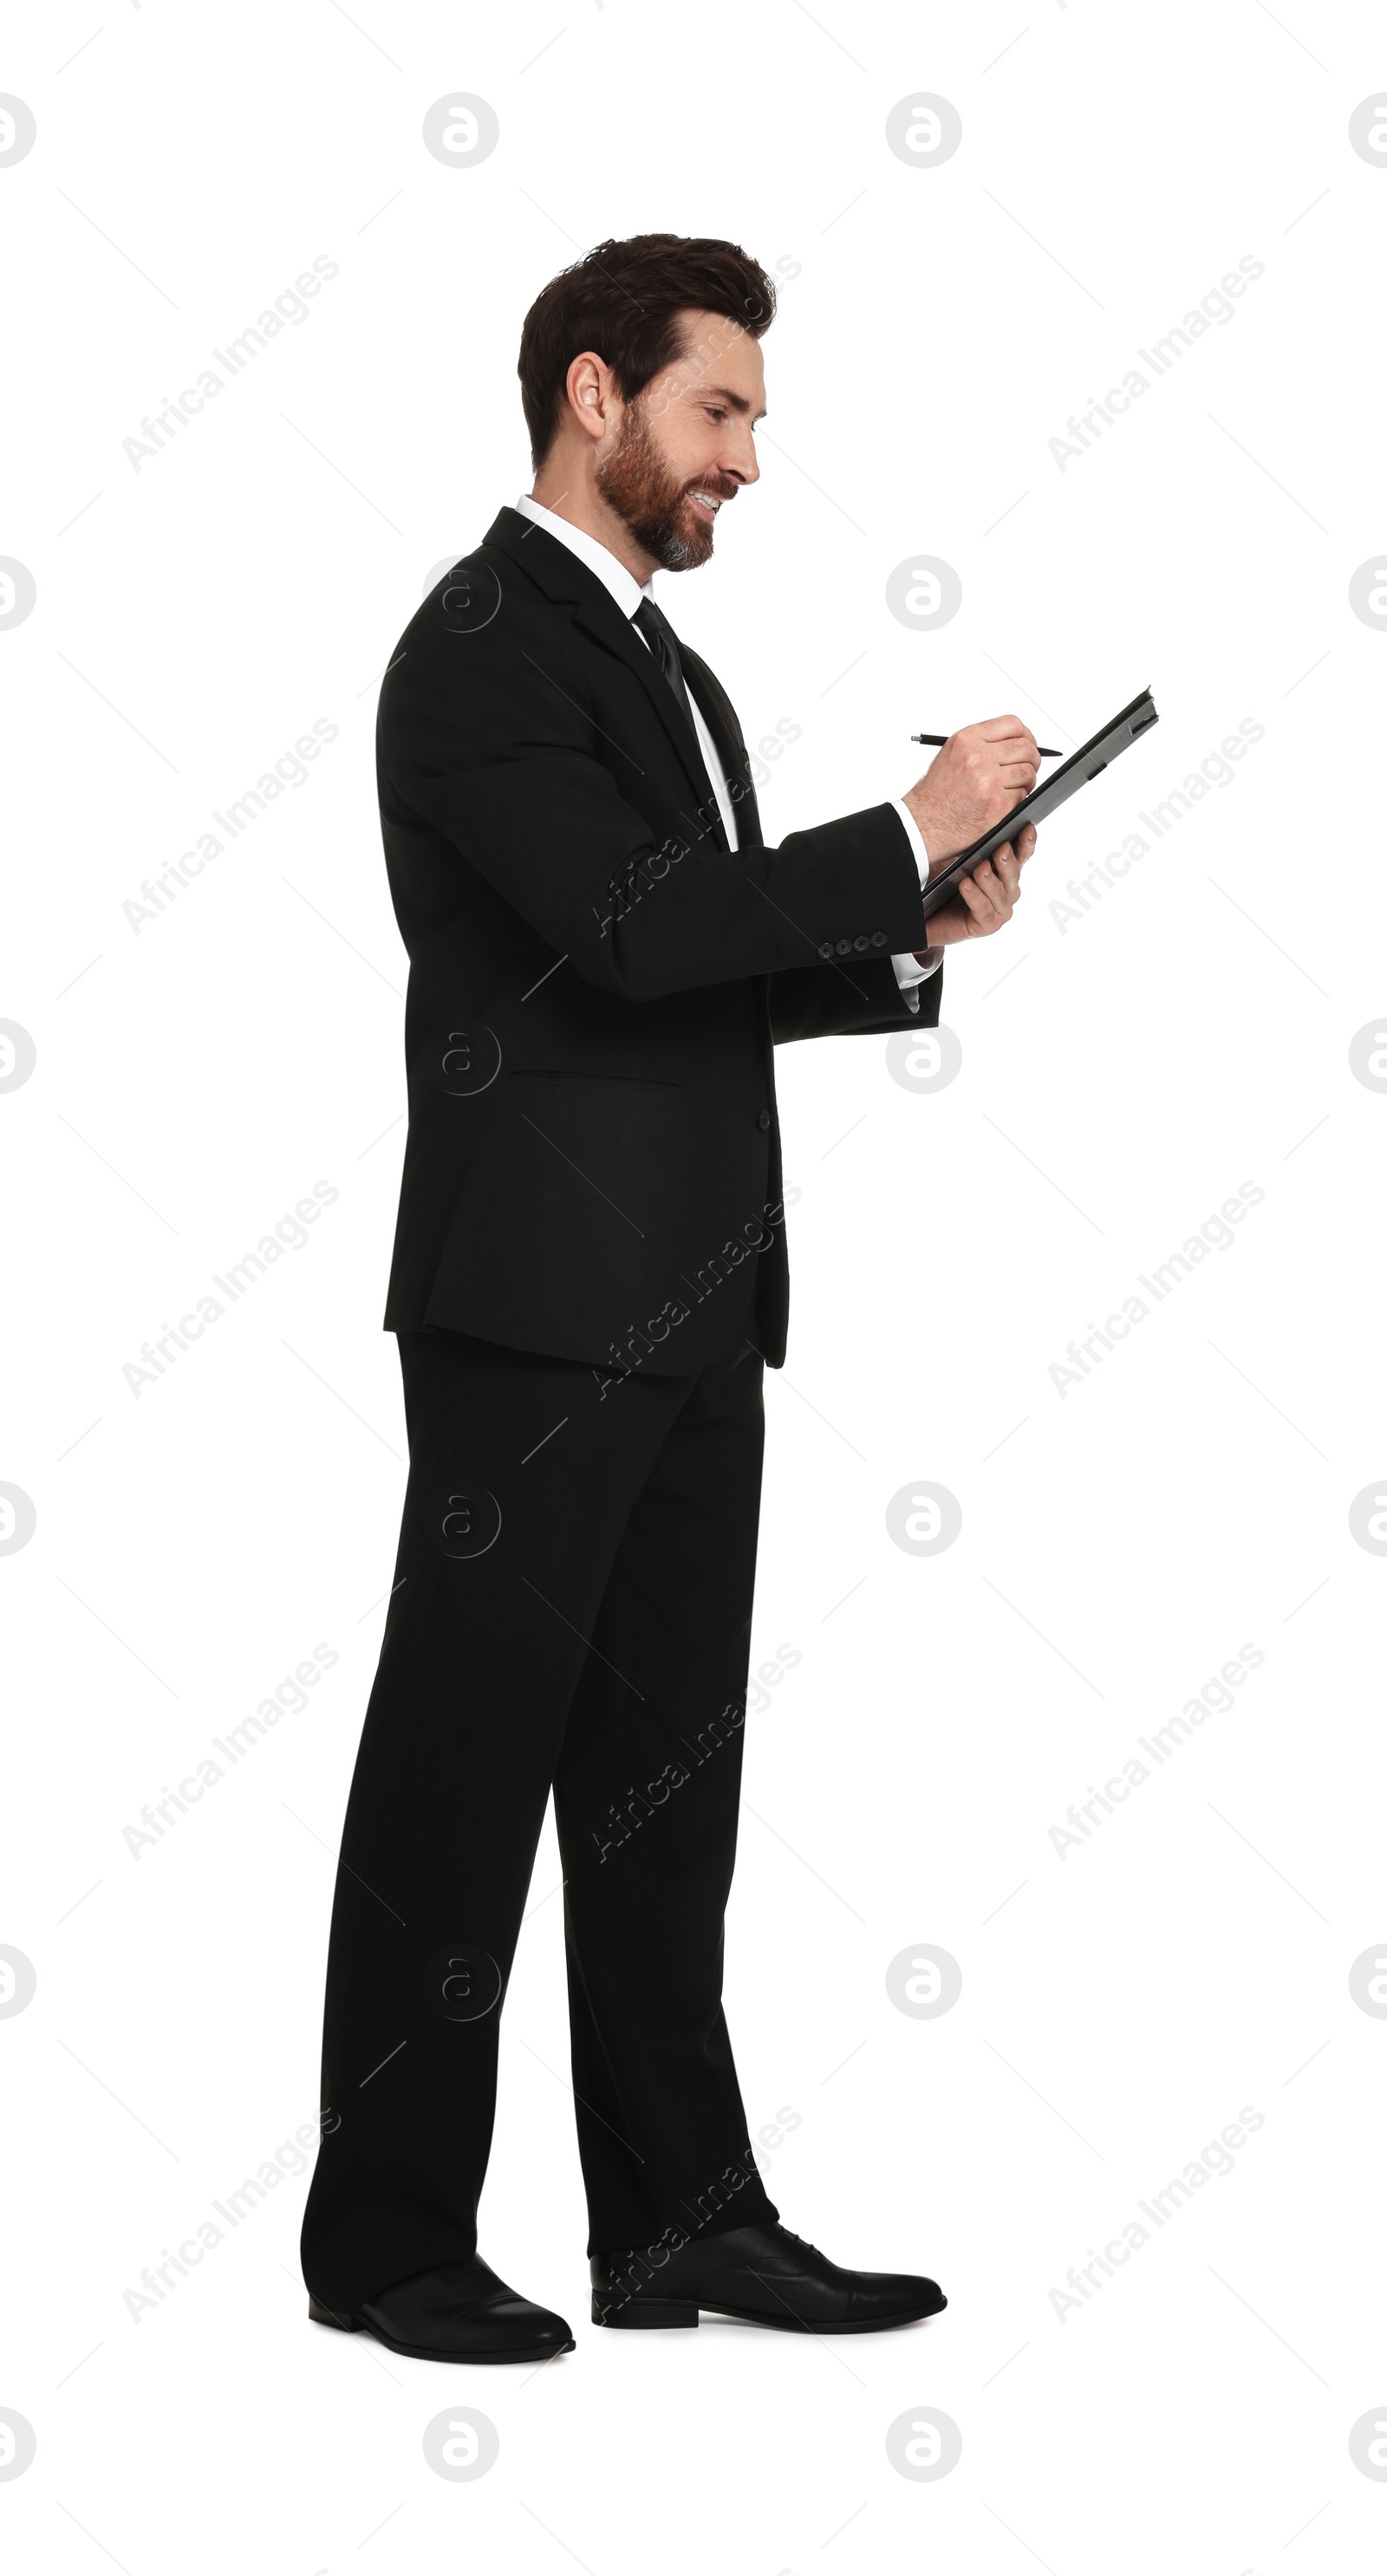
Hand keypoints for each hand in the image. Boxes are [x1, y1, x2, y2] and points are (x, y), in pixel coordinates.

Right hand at [903, 713, 1038, 863]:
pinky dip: (1018, 799)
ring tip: (1014, 788)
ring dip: (1026, 781)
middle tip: (1028, 768)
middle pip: (1025, 748)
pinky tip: (1004, 803)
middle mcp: (978, 756)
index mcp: (968, 739)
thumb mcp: (952, 754)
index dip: (1026, 735)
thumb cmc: (935, 793)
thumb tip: (1013, 742)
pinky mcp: (996, 804)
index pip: (1012, 725)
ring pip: (1028, 772)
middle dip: (1032, 759)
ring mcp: (988, 780)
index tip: (1027, 744)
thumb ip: (981, 744)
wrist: (922, 823)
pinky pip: (1022, 795)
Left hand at [913, 823, 1036, 950]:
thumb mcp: (958, 858)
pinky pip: (982, 909)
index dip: (1026, 842)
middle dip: (1008, 861)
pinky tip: (965, 885)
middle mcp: (1007, 891)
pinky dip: (974, 896)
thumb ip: (975, 843)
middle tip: (1001, 848)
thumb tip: (984, 816)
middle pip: (1013, 874)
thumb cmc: (944, 884)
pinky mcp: (986, 925)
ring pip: (999, 893)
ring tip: (979, 868)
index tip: (1026, 827)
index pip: (1021, 855)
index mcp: (1006, 872)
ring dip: (989, 880)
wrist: (926, 915)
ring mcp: (1000, 910)